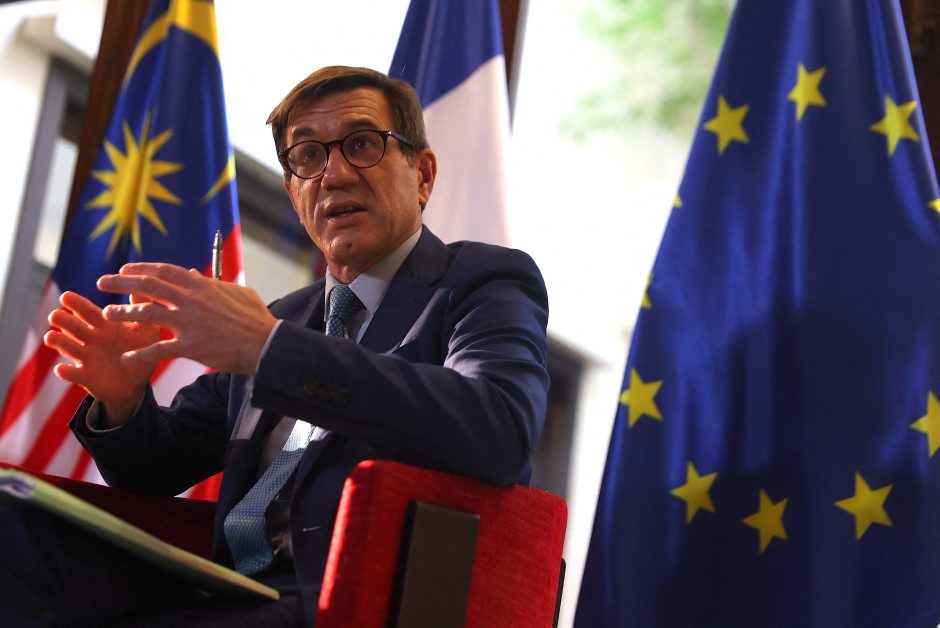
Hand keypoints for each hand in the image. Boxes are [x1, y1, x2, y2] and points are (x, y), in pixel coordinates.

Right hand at [44, 291, 159, 419]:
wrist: (138, 383)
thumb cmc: (140, 352)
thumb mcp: (147, 332)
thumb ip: (143, 312)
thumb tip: (140, 288)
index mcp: (105, 326)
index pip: (88, 312)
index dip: (77, 304)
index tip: (65, 296)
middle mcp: (92, 339)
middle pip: (74, 327)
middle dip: (64, 321)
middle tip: (55, 315)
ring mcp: (87, 358)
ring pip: (69, 348)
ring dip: (60, 342)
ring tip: (51, 337)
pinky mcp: (86, 376)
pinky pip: (74, 374)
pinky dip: (66, 372)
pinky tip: (60, 368)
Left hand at [95, 262, 276, 374]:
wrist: (266, 343)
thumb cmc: (255, 318)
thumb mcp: (238, 292)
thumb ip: (216, 284)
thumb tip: (199, 276)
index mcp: (201, 286)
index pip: (164, 271)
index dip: (141, 268)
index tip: (125, 269)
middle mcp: (191, 301)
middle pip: (148, 286)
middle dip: (121, 283)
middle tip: (101, 283)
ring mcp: (189, 323)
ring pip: (147, 313)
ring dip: (123, 313)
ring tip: (106, 314)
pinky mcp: (190, 346)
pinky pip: (159, 350)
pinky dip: (141, 354)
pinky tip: (126, 357)